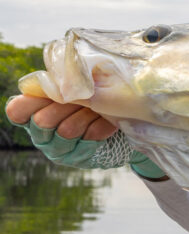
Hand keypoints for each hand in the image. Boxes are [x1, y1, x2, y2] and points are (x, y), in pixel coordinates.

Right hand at [5, 94, 165, 179]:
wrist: (127, 123)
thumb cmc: (99, 98)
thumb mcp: (82, 86)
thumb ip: (65, 82)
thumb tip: (60, 75)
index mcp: (35, 112)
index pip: (17, 111)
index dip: (32, 101)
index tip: (54, 90)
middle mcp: (42, 133)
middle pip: (42, 120)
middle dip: (67, 104)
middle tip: (85, 97)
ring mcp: (59, 148)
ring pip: (67, 130)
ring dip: (87, 114)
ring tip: (99, 108)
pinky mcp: (78, 158)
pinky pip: (88, 139)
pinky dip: (101, 125)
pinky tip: (109, 120)